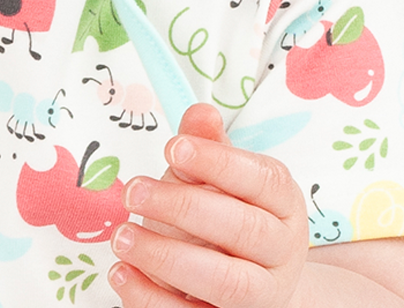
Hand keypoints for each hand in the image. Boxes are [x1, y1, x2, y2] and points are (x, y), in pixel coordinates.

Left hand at [109, 104, 307, 306]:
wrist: (246, 283)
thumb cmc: (223, 216)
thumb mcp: (216, 176)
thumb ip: (206, 144)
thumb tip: (200, 113)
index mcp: (282, 203)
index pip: (263, 180)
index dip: (218, 162)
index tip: (173, 148)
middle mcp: (280, 253)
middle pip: (243, 230)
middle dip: (183, 207)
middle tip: (132, 190)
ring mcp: (261, 297)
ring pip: (226, 283)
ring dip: (166, 257)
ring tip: (121, 236)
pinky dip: (152, 298)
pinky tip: (121, 272)